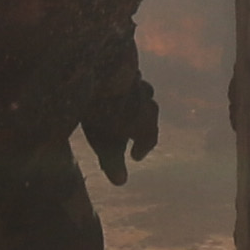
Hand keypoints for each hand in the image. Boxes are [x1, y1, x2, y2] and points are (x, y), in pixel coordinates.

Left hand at [89, 68, 162, 186]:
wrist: (99, 68)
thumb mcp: (104, 141)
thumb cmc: (103, 110)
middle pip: (149, 112)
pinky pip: (128, 78)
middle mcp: (146, 100)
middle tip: (132, 132)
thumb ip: (113, 161)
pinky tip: (112, 89)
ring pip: (141, 93)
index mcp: (145, 120)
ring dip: (136, 102)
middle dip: (143, 123)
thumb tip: (120, 182)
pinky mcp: (123, 66)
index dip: (143, 147)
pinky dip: (124, 87)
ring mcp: (136, 80)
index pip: (150, 137)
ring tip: (125, 108)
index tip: (135, 156)